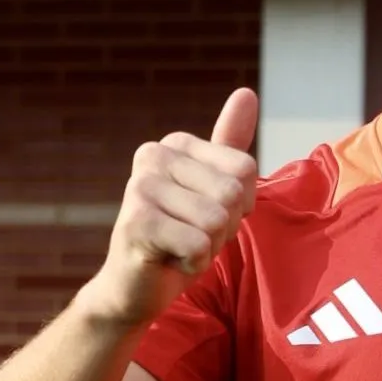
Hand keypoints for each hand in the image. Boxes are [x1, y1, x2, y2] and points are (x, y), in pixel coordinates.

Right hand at [82, 88, 259, 327]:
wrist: (134, 288)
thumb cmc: (181, 236)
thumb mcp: (213, 189)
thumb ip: (230, 144)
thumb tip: (246, 92)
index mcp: (175, 143)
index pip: (246, 168)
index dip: (239, 204)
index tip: (207, 214)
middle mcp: (153, 156)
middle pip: (233, 194)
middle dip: (224, 228)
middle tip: (191, 235)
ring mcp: (140, 187)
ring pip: (217, 221)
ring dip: (208, 246)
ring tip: (179, 247)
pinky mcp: (135, 224)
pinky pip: (199, 244)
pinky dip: (193, 264)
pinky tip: (168, 260)